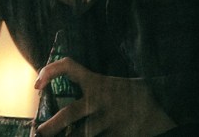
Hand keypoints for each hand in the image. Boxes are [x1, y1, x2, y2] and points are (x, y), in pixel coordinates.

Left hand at [33, 58, 175, 136]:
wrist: (160, 113)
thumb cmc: (137, 96)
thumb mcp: (118, 83)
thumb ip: (96, 84)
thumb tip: (70, 87)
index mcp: (98, 83)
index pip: (69, 67)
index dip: (50, 70)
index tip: (38, 83)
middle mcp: (100, 101)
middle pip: (69, 113)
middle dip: (51, 125)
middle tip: (39, 131)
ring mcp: (107, 121)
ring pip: (80, 134)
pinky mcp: (115, 135)